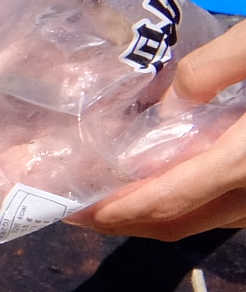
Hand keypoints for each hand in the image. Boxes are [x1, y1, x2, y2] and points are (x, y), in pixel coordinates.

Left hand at [73, 23, 245, 236]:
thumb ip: (216, 66)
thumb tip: (170, 98)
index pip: (163, 204)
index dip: (109, 212)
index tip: (65, 207)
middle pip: (176, 225)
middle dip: (120, 220)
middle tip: (72, 202)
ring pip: (203, 220)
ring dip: (153, 212)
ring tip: (106, 187)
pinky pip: (227, 206)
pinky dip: (188, 200)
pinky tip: (164, 173)